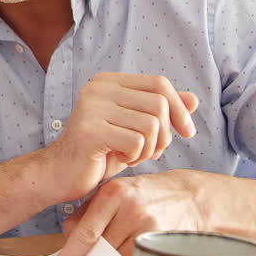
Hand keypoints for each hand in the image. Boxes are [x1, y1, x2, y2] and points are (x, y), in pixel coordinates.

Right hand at [45, 73, 198, 200]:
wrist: (60, 173)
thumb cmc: (99, 151)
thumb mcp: (135, 129)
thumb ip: (161, 112)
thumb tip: (194, 99)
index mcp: (108, 81)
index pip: (159, 84)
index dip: (180, 108)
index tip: (186, 132)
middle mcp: (98, 88)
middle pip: (159, 104)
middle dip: (164, 135)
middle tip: (150, 152)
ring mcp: (92, 107)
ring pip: (151, 124)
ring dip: (150, 148)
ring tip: (132, 156)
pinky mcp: (90, 131)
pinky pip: (136, 142)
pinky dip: (135, 157)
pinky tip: (118, 160)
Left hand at [51, 169, 206, 255]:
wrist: (189, 196)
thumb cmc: (145, 195)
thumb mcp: (115, 191)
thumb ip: (87, 212)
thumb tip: (67, 238)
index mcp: (113, 193)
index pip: (86, 232)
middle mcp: (131, 209)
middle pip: (101, 249)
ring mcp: (149, 227)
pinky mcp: (162, 242)